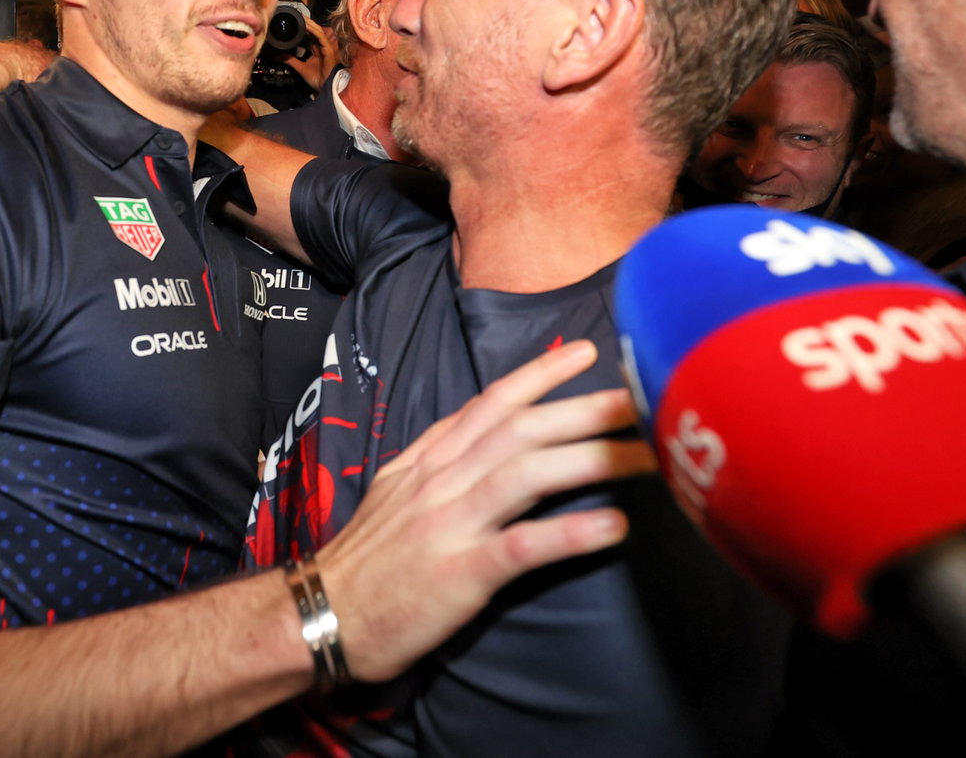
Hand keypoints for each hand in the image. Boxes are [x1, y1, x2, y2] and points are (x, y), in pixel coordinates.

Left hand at [282, 19, 338, 90]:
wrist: (327, 88)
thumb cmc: (319, 79)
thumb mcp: (300, 68)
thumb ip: (290, 61)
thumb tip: (278, 57)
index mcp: (317, 50)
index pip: (310, 35)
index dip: (304, 28)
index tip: (295, 22)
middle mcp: (322, 46)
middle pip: (314, 31)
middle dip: (306, 23)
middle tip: (297, 15)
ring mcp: (326, 47)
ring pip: (318, 31)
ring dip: (310, 24)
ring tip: (301, 17)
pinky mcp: (329, 49)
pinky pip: (321, 37)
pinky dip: (313, 31)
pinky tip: (306, 25)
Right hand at [316, 340, 654, 681]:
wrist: (319, 614)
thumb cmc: (366, 560)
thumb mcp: (394, 491)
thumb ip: (439, 459)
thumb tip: (483, 432)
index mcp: (427, 461)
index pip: (490, 403)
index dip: (540, 374)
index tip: (585, 352)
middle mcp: (440, 482)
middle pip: (520, 431)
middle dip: (583, 409)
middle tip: (641, 397)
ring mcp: (449, 525)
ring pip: (526, 476)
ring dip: (591, 459)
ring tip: (645, 455)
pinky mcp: (459, 574)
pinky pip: (522, 546)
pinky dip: (570, 534)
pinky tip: (614, 526)